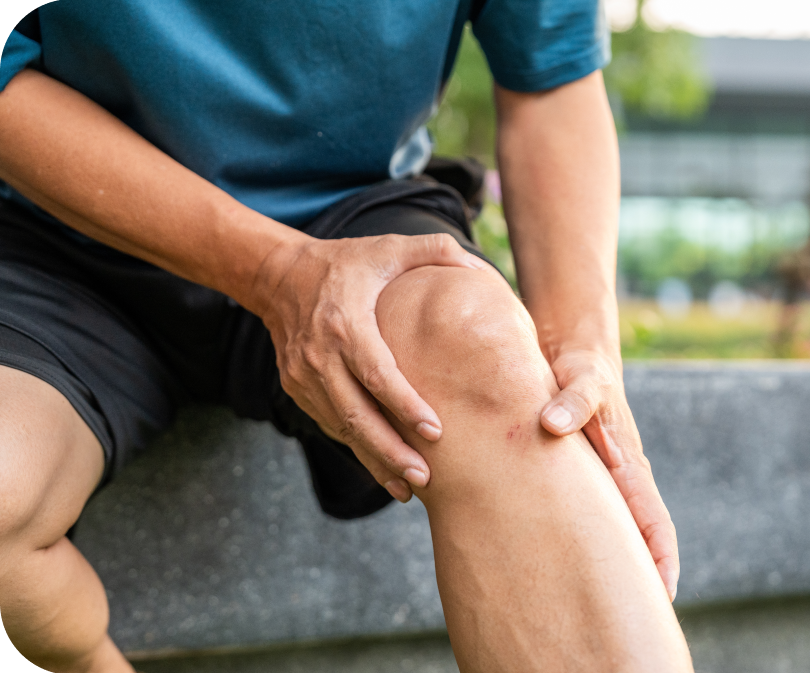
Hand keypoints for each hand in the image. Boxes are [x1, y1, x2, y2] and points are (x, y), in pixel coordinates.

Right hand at [256, 231, 488, 502]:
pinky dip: (356, 448)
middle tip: (425, 479)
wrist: (278, 277)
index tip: (435, 432)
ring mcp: (304, 377)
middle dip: (390, 451)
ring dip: (374, 460)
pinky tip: (383, 469)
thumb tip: (485, 269)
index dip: (405, 406)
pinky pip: (330, 424)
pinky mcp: (296, 389)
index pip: (377, 374)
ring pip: (341, 428)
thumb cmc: (345, 263)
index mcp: (345, 324)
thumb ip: (436, 251)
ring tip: (408, 488)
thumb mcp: (388, 248)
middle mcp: (320, 356)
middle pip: (356, 415)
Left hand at [539, 348, 679, 601]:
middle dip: (632, 578)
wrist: (570, 354)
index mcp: (630, 467)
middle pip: (630, 539)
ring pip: (601, 532)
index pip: (655, 524)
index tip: (660, 597)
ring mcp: (594, 481)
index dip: (661, 561)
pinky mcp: (569, 474)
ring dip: (599, 564)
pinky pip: (572, 514)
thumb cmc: (584, 367)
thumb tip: (553, 427)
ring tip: (578, 603)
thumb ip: (573, 401)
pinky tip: (541, 558)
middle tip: (621, 617)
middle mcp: (616, 481)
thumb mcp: (583, 379)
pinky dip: (565, 538)